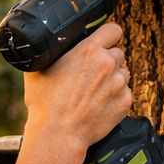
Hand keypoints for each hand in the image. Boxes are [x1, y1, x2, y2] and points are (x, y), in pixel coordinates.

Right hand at [23, 21, 131, 150]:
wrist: (58, 134)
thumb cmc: (45, 104)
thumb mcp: (38, 69)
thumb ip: (52, 52)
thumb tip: (52, 44)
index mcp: (89, 51)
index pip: (113, 29)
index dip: (108, 35)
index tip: (103, 41)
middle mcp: (107, 64)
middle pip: (117, 52)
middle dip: (107, 60)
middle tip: (92, 73)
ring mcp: (118, 84)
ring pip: (123, 72)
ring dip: (112, 77)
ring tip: (94, 90)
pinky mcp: (125, 102)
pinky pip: (125, 92)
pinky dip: (115, 96)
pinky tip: (99, 104)